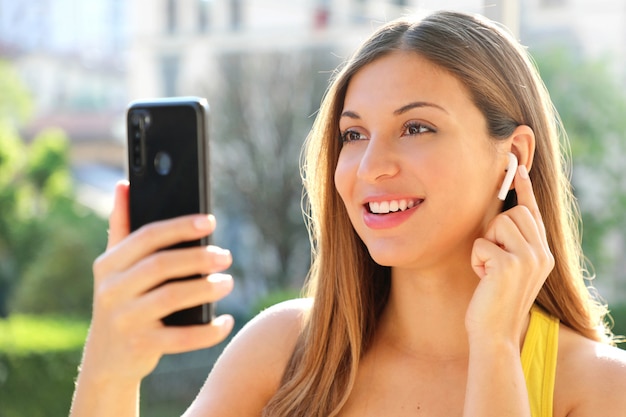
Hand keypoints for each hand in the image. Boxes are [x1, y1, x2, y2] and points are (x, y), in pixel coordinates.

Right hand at [82, 181, 234, 382]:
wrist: (106, 359)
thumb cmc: (121, 302)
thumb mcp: (114, 268)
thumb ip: (121, 227)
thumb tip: (124, 185)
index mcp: (108, 264)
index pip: (146, 237)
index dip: (180, 227)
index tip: (210, 222)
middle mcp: (111, 290)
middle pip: (161, 265)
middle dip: (198, 257)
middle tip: (226, 256)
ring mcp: (124, 320)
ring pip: (171, 298)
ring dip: (206, 288)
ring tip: (228, 282)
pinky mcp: (140, 346)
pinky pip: (181, 338)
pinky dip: (208, 331)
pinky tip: (226, 321)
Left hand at [467, 165, 553, 344]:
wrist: (495, 333)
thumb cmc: (494, 299)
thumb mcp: (509, 268)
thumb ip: (512, 243)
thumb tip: (503, 212)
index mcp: (543, 253)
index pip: (533, 213)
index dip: (524, 189)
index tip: (518, 168)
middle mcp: (541, 253)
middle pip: (512, 213)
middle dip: (494, 231)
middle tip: (492, 259)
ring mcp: (528, 259)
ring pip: (497, 224)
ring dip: (485, 245)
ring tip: (488, 270)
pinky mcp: (509, 265)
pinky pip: (481, 244)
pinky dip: (476, 260)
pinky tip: (483, 279)